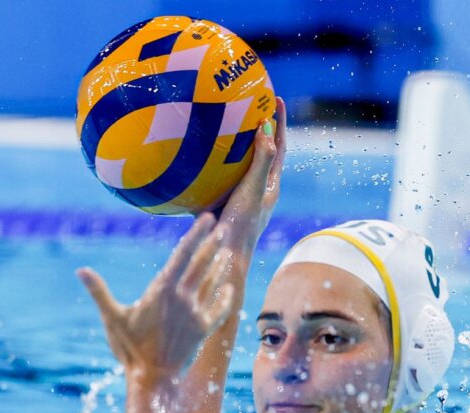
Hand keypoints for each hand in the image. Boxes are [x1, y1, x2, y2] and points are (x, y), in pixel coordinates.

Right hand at [78, 212, 235, 379]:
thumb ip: (99, 292)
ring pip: (212, 283)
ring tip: (226, 251)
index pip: (183, 254)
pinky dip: (225, 297)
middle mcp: (183, 298)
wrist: (153, 379)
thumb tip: (80, 271)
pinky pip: (220, 309)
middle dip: (213, 244)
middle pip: (202, 264)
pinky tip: (229, 288)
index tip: (208, 219)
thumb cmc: (129, 349)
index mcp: (162, 290)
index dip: (197, 234)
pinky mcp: (203, 330)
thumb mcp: (113, 318)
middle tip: (223, 227)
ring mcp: (196, 313)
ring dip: (219, 266)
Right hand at [214, 96, 286, 260]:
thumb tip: (267, 129)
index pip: (279, 146)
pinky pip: (214, 180)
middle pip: (260, 152)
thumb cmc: (241, 226)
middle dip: (258, 129)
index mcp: (270, 185)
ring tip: (222, 125)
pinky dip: (207, 166)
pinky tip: (190, 159)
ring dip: (232, 146)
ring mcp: (237, 198)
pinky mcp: (219, 206)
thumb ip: (260, 162)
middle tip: (250, 105)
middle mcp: (256, 190)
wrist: (222, 258)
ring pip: (236, 165)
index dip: (279, 122)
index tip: (274, 97)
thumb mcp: (253, 191)